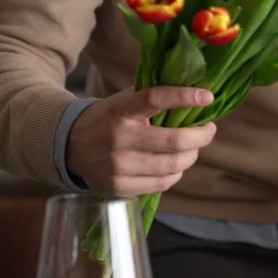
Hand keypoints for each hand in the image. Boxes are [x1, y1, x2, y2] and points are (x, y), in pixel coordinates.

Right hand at [66, 86, 215, 196]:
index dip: (184, 97)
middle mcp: (120, 139)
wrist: (68, 148)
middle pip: (174, 141)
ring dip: (192, 155)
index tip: (207, 97)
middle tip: (209, 129)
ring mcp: (119, 166)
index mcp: (120, 111)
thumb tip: (193, 91)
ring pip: (173, 165)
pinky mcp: (120, 187)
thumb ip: (151, 97)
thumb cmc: (106, 119)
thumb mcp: (122, 101)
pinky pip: (162, 183)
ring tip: (193, 148)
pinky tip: (176, 164)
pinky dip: (176, 173)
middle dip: (201, 135)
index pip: (155, 99)